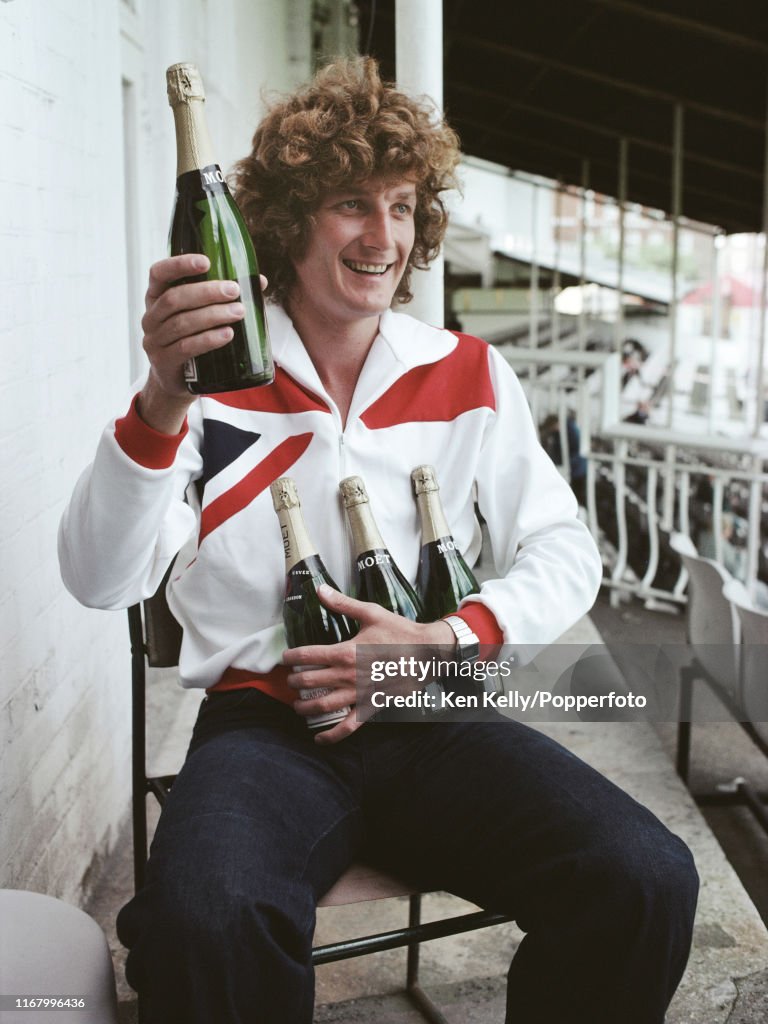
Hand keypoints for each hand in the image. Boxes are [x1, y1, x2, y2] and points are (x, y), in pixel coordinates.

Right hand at [137, 254, 266, 431]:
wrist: (177, 381)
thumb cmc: (192, 340)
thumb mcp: (201, 316)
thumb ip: (223, 297)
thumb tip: (260, 281)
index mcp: (156, 297)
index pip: (159, 273)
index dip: (179, 265)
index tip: (206, 262)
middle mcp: (151, 316)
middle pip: (175, 298)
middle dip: (207, 292)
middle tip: (235, 291)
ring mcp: (154, 340)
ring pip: (182, 323)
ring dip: (213, 315)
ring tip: (239, 312)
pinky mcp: (163, 362)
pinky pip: (185, 348)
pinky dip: (208, 340)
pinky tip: (227, 335)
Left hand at [282, 585, 454, 744]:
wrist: (428, 653)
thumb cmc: (400, 632)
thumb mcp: (371, 613)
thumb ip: (343, 604)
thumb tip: (320, 590)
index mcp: (346, 651)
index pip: (307, 656)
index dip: (291, 657)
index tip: (286, 657)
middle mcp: (349, 675)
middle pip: (310, 681)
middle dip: (294, 682)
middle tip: (290, 681)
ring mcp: (359, 693)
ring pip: (323, 705)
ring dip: (305, 707)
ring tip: (297, 706)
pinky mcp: (371, 706)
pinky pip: (349, 725)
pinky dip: (332, 735)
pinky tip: (319, 738)